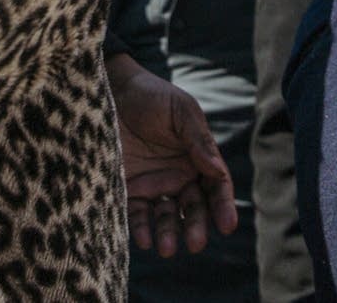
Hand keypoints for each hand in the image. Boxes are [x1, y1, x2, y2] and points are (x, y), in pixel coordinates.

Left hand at [107, 54, 237, 256]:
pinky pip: (136, 214)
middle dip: (195, 227)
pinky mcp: (126, 189)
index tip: (226, 225)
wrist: (110, 89)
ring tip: (166, 248)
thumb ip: (199, 140)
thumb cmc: (151, 95)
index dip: (223, 207)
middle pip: (193, 209)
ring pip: (166, 217)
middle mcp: (178, 176)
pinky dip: (141, 228)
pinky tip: (144, 238)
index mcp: (197, 158)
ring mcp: (153, 184)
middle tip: (195, 243)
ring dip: (168, 234)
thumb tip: (217, 172)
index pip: (216, 188)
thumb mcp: (181, 110)